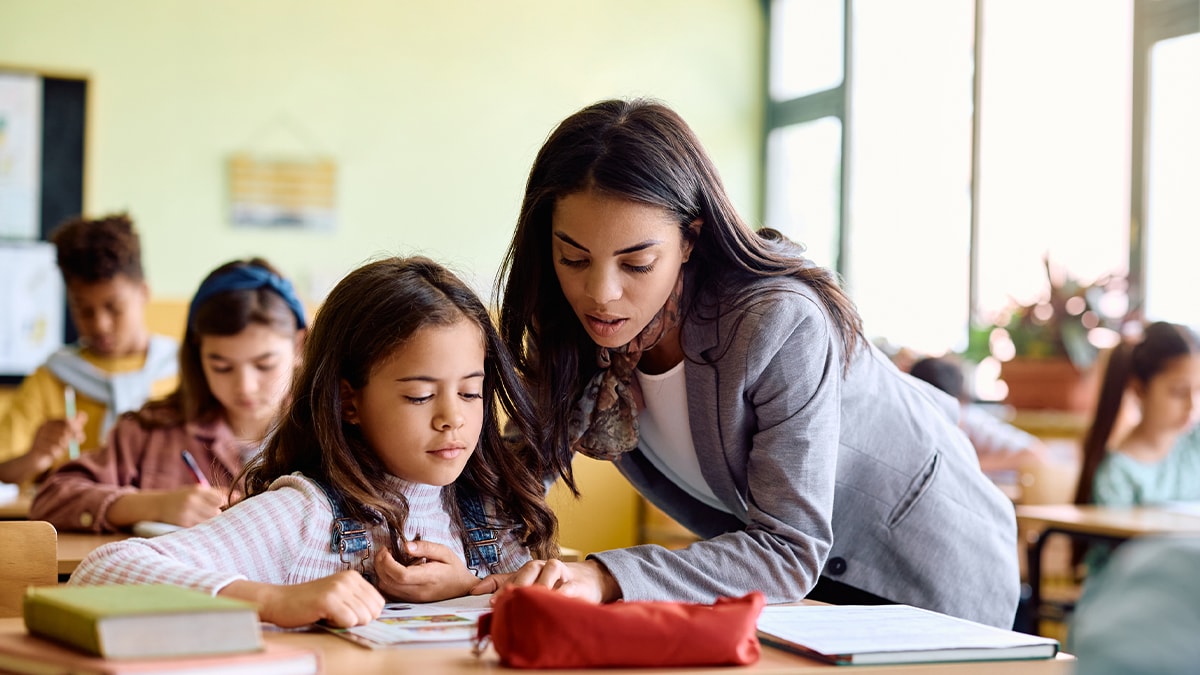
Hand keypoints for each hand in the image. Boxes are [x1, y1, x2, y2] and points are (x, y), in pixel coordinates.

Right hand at [27, 413, 87, 472]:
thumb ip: (75, 425)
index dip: (77, 427)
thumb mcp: (65, 435)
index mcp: (49, 422)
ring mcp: (38, 438)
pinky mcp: (37, 448)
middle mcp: (42, 428)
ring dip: (65, 447)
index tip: (81, 433)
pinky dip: (57, 453)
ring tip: (61, 449)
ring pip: (60, 442)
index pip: (66, 420)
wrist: (35, 459)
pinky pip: (54, 451)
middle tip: (77, 441)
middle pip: (64, 430)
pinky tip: (54, 454)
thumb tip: (84, 414)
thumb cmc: (53, 445)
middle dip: (73, 437)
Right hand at [155, 486, 226, 525]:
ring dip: (211, 522)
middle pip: (217, 512)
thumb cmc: (183, 497)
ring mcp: (186, 513)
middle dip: (218, 514)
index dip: (225, 505)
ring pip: (210, 521)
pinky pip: (200, 527)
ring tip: (206, 520)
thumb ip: (217, 492)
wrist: (158, 506)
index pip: (221, 499)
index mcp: (198, 490)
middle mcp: (192, 500)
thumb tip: (240, 495)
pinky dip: (203, 527)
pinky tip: (200, 525)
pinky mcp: (182, 524)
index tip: (227, 507)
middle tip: (215, 516)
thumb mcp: (198, 490)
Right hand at [223, 571, 383, 627]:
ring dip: (345, 623)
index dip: (365, 614)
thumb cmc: (309, 603)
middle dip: (357, 620)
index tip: (345, 612)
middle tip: (336, 615)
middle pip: (374, 612)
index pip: (379, 603)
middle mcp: (349, 579)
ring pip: (363, 618)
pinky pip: (349, 621)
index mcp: (354, 576)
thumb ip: (357, 600)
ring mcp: (339, 588)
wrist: (280, 601)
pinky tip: (323, 617)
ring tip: (328, 615)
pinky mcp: (328, 600)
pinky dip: (337, 625)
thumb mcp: (338, 595)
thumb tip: (377, 614)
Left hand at [373, 540, 480, 601]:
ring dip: (381, 573)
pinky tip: (390, 571)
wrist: (462, 588)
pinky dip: (385, 581)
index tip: (387, 549)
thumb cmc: (454, 569)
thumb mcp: (444, 552)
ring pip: (386, 589)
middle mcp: (418, 591)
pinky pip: (390, 593)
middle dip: (380, 564)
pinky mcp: (410, 601)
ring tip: (386, 559)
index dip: (387, 562)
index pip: (400, 575)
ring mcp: (413, 598)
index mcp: (428, 577)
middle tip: (384, 551)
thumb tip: (405, 545)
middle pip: (389, 581)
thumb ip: (425, 547)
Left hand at [471, 559, 620, 603]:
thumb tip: (475, 591)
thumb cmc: (557, 582)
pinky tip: (552, 604)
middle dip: (517, 587)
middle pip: (528, 571)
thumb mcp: (532, 583)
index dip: (496, 587)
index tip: (489, 602)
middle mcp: (543, 567)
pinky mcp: (576, 584)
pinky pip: (566, 589)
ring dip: (538, 589)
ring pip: (547, 576)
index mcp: (530, 569)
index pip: (509, 576)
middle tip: (506, 602)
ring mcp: (560, 573)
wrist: (591, 579)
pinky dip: (559, 596)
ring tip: (529, 602)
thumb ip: (506, 584)